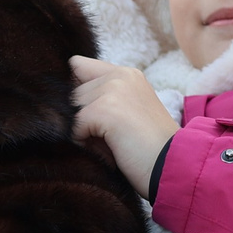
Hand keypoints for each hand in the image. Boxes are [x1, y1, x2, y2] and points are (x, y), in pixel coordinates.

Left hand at [71, 54, 181, 194]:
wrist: (174, 167)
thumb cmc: (148, 149)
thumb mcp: (125, 115)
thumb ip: (99, 101)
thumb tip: (58, 104)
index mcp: (126, 74)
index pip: (78, 66)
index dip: (75, 92)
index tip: (90, 116)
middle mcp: (119, 75)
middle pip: (70, 94)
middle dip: (80, 119)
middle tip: (110, 139)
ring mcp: (112, 89)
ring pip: (70, 110)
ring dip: (81, 132)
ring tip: (110, 145)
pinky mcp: (105, 109)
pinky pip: (73, 127)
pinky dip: (84, 144)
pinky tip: (109, 150)